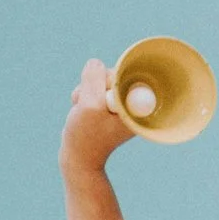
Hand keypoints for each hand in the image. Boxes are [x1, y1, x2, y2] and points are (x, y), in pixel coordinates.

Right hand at [61, 59, 134, 176]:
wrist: (79, 157)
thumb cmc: (87, 135)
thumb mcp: (90, 105)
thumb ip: (94, 81)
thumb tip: (96, 62)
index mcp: (139, 106)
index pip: (128, 75)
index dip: (108, 80)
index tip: (101, 98)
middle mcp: (133, 103)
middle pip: (114, 74)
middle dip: (94, 85)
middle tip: (89, 104)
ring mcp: (120, 104)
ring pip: (100, 80)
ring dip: (86, 91)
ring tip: (84, 110)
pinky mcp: (108, 104)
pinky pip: (93, 88)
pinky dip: (83, 95)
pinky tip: (81, 109)